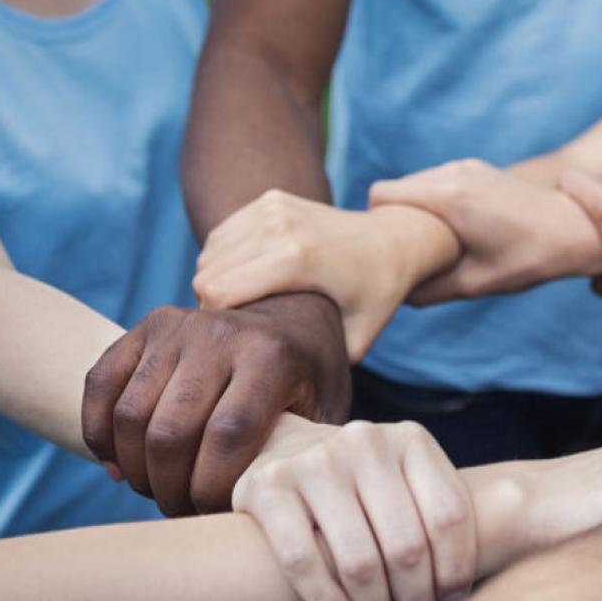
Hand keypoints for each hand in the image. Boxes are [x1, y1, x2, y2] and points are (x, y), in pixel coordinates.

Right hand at [81, 295, 351, 515]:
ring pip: (129, 415)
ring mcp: (178, 327)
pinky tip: (120, 465)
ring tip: (157, 489)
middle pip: (170, 431)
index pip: (227, 436)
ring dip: (135, 469)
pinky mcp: (146, 327)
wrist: (291, 321)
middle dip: (169, 489)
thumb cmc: (306, 387)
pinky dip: (99, 434)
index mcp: (271, 359)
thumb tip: (265, 520)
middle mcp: (221, 335)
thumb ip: (294, 459)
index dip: (210, 488)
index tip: (213, 513)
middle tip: (182, 509)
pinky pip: (100, 385)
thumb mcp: (320, 417)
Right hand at [194, 189, 423, 360]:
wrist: (393, 240)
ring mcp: (273, 207)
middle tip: (243, 329)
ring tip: (248, 304)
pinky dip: (226, 259)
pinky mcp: (270, 199)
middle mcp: (280, 226)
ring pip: (210, 254)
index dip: (219, 325)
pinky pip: (223, 236)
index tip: (239, 343)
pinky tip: (252, 278)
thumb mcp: (357, 340)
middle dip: (215, 307)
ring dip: (219, 281)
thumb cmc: (375, 295)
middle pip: (208, 275)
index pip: (218, 294)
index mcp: (297, 260)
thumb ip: (320, 367)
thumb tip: (285, 401)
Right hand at [234, 416, 475, 600]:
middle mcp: (365, 442)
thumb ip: (439, 518)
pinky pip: (303, 562)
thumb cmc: (365, 489)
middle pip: (407, 546)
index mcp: (411, 440)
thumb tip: (485, 593)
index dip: (456, 574)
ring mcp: (314, 462)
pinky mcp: (268, 487)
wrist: (284, 451)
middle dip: (416, 600)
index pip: (450, 518)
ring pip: (359, 560)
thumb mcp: (409, 484)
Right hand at [368, 158, 601, 303]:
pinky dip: (435, 201)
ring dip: (416, 210)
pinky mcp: (478, 168)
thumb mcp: (475, 284)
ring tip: (432, 244)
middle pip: (395, 189)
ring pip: (416, 184)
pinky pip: (438, 181)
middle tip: (408, 254)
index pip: (380, 196)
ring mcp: (466, 166)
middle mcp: (452, 172)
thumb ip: (428, 290)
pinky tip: (454, 230)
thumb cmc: (529, 258)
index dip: (376, 223)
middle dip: (393, 218)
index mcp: (447, 197)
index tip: (388, 251)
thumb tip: (396, 294)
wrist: (576, 228)